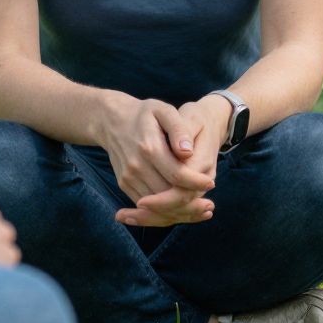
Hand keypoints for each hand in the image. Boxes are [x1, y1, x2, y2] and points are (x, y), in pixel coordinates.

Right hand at [116, 95, 228, 227]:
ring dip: (178, 212)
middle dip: (190, 204)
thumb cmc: (143, 114)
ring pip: (155, 206)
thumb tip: (188, 152)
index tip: (211, 182)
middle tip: (209, 207)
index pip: (177, 174)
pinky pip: (145, 206)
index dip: (196, 182)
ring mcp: (128, 177)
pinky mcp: (124, 184)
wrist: (111, 121)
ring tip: (201, 212)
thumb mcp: (163, 110)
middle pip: (167, 195)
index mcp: (149, 147)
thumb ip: (178, 129)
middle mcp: (136, 166)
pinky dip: (164, 212)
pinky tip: (182, 210)